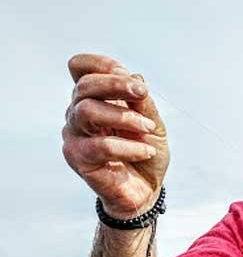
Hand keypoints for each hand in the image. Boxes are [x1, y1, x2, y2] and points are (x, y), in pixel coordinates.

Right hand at [62, 53, 169, 218]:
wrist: (146, 190)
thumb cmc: (146, 154)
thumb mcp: (153, 125)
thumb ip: (143, 104)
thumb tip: (136, 78)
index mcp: (95, 99)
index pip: (81, 68)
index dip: (102, 65)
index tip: (133, 81)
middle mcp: (79, 113)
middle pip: (84, 85)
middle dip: (116, 84)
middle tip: (142, 93)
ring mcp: (75, 135)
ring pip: (88, 111)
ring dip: (125, 117)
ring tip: (148, 129)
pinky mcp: (77, 158)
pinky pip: (101, 145)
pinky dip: (129, 147)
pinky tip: (145, 152)